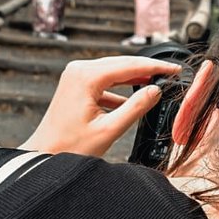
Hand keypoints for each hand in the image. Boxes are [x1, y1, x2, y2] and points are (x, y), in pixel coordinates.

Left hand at [20, 56, 179, 156]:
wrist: (43, 155)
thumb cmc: (70, 148)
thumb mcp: (109, 130)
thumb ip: (136, 108)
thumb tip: (156, 90)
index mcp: (86, 77)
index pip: (129, 66)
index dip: (156, 67)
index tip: (175, 69)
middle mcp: (78, 69)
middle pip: (122, 63)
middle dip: (147, 69)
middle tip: (171, 73)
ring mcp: (75, 75)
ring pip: (113, 70)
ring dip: (135, 77)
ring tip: (157, 83)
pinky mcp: (75, 84)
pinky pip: (104, 80)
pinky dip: (120, 88)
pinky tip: (132, 100)